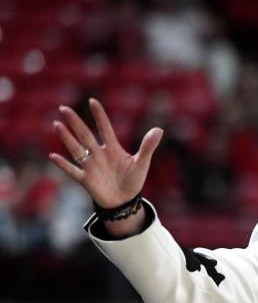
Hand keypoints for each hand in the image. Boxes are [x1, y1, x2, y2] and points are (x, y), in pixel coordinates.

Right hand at [48, 98, 162, 209]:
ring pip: (76, 149)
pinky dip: (63, 165)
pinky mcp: (86, 179)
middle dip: (75, 122)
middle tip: (64, 108)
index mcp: (113, 148)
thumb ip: (147, 147)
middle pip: (85, 135)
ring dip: (67, 138)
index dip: (100, 116)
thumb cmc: (133, 181)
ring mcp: (91, 166)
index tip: (93, 101)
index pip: (105, 128)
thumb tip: (159, 129)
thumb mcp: (142, 163)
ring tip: (57, 124)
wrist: (124, 201)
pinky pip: (72, 171)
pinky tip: (53, 156)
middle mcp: (99, 154)